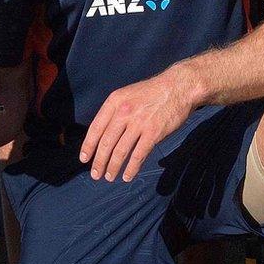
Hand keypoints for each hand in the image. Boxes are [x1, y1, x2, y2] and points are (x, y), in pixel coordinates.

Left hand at [79, 71, 197, 181]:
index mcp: (114, 101)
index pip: (96, 127)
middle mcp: (124, 112)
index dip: (88, 146)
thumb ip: (116, 112)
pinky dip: (131, 168)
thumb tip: (104, 135)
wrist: (178, 87)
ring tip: (109, 177)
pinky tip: (127, 176)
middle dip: (99, 161)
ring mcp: (139, 123)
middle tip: (95, 174)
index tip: (84, 159)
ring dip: (113, 167)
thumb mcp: (128, 95)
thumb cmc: (152, 92)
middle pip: (106, 142)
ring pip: (120, 151)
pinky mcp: (153, 132)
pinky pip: (138, 155)